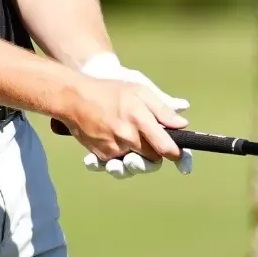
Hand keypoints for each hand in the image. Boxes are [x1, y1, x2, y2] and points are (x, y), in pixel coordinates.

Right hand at [74, 53, 193, 176]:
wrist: (74, 98)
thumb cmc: (110, 91)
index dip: (177, 155)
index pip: (165, 147)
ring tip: (134, 147)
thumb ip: (163, 109)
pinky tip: (119, 147)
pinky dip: (121, 159)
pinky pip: (118, 164)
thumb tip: (183, 124)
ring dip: (138, 160)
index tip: (179, 156)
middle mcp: (127, 138)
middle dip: (156, 155)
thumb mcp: (140, 91)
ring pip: (135, 165)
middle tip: (151, 141)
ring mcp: (113, 149)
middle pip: (152, 160)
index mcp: (139, 120)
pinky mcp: (101, 155)